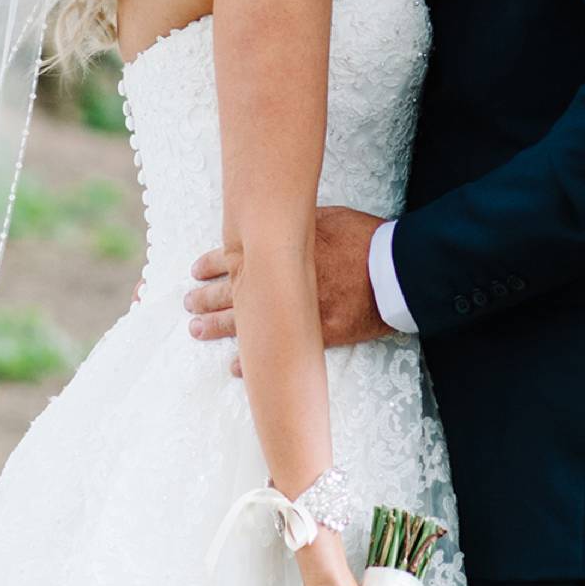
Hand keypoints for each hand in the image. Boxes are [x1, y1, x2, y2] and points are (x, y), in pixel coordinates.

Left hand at [188, 200, 379, 353]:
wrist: (396, 271)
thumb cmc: (364, 239)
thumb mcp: (327, 219)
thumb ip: (297, 227)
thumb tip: (279, 224)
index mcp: (284, 248)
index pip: (237, 255)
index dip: (213, 262)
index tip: (196, 270)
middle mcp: (284, 281)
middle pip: (235, 290)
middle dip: (208, 297)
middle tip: (188, 303)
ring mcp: (297, 311)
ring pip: (247, 321)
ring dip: (219, 326)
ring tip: (196, 329)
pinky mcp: (317, 336)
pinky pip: (278, 351)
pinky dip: (255, 360)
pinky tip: (235, 367)